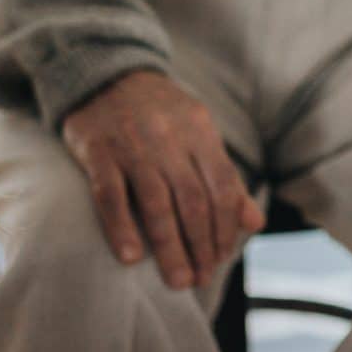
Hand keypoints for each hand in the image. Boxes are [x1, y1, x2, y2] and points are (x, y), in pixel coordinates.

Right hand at [60, 71, 264, 287]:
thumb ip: (224, 177)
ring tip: (177, 279)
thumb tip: (254, 223)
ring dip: (170, 246)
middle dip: (201, 245)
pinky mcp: (97, 151)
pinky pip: (110, 194)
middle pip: (193, 201)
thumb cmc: (159, 112)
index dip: (225, 228)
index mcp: (200, 132)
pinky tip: (131, 257)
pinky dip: (121, 227)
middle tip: (199, 279)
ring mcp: (133, 144)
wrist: (106, 72)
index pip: (222, 188)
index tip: (222, 259)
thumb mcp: (198, 132)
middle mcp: (170, 138)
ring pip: (156, 203)